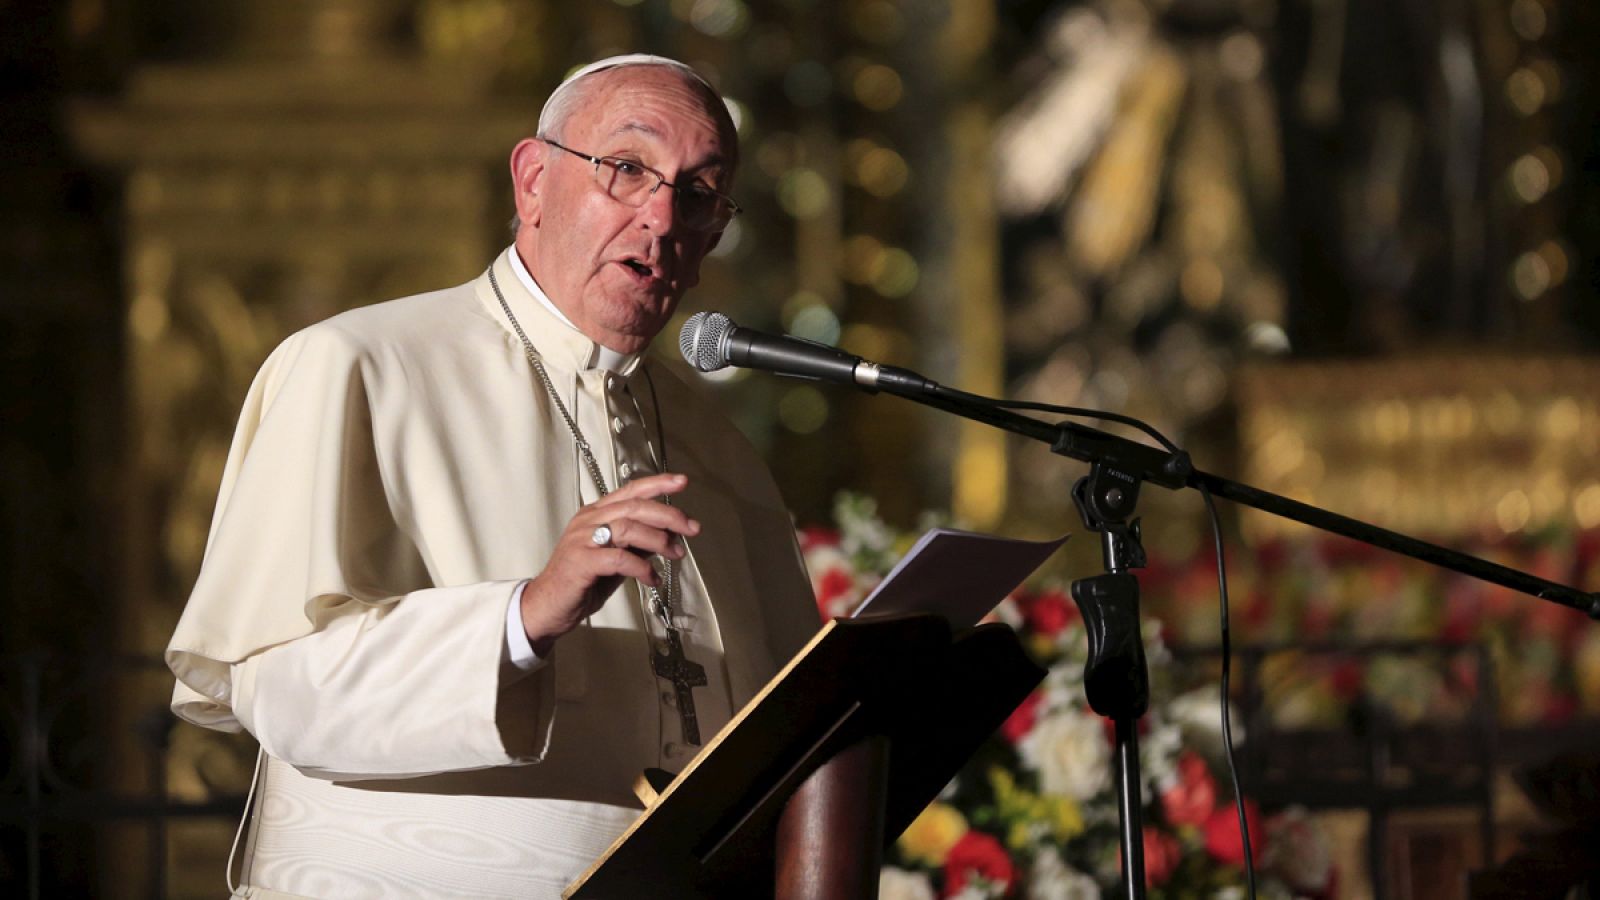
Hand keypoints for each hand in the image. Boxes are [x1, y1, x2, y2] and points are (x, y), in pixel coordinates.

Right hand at [519, 472, 699, 654]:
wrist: (547, 606)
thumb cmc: (582, 582)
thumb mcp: (617, 559)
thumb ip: (638, 544)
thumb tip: (668, 535)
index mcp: (596, 514)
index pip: (630, 490)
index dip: (657, 484)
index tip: (682, 482)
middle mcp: (588, 521)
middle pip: (634, 507)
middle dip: (668, 515)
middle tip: (691, 528)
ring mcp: (582, 540)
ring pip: (628, 527)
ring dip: (658, 540)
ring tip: (675, 554)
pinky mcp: (580, 562)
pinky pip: (618, 558)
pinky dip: (641, 567)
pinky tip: (652, 579)